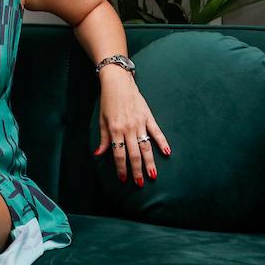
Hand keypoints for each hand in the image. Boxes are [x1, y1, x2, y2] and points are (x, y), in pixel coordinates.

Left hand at [93, 68, 170, 186]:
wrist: (118, 81)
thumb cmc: (108, 101)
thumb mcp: (102, 119)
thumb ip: (103, 138)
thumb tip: (98, 154)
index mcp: (115, 129)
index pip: (119, 153)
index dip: (121, 168)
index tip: (124, 179)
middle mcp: (128, 128)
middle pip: (134, 153)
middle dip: (137, 170)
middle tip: (139, 183)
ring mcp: (140, 123)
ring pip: (146, 146)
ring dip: (150, 162)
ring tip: (153, 175)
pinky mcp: (148, 117)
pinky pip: (157, 132)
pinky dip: (162, 142)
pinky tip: (167, 153)